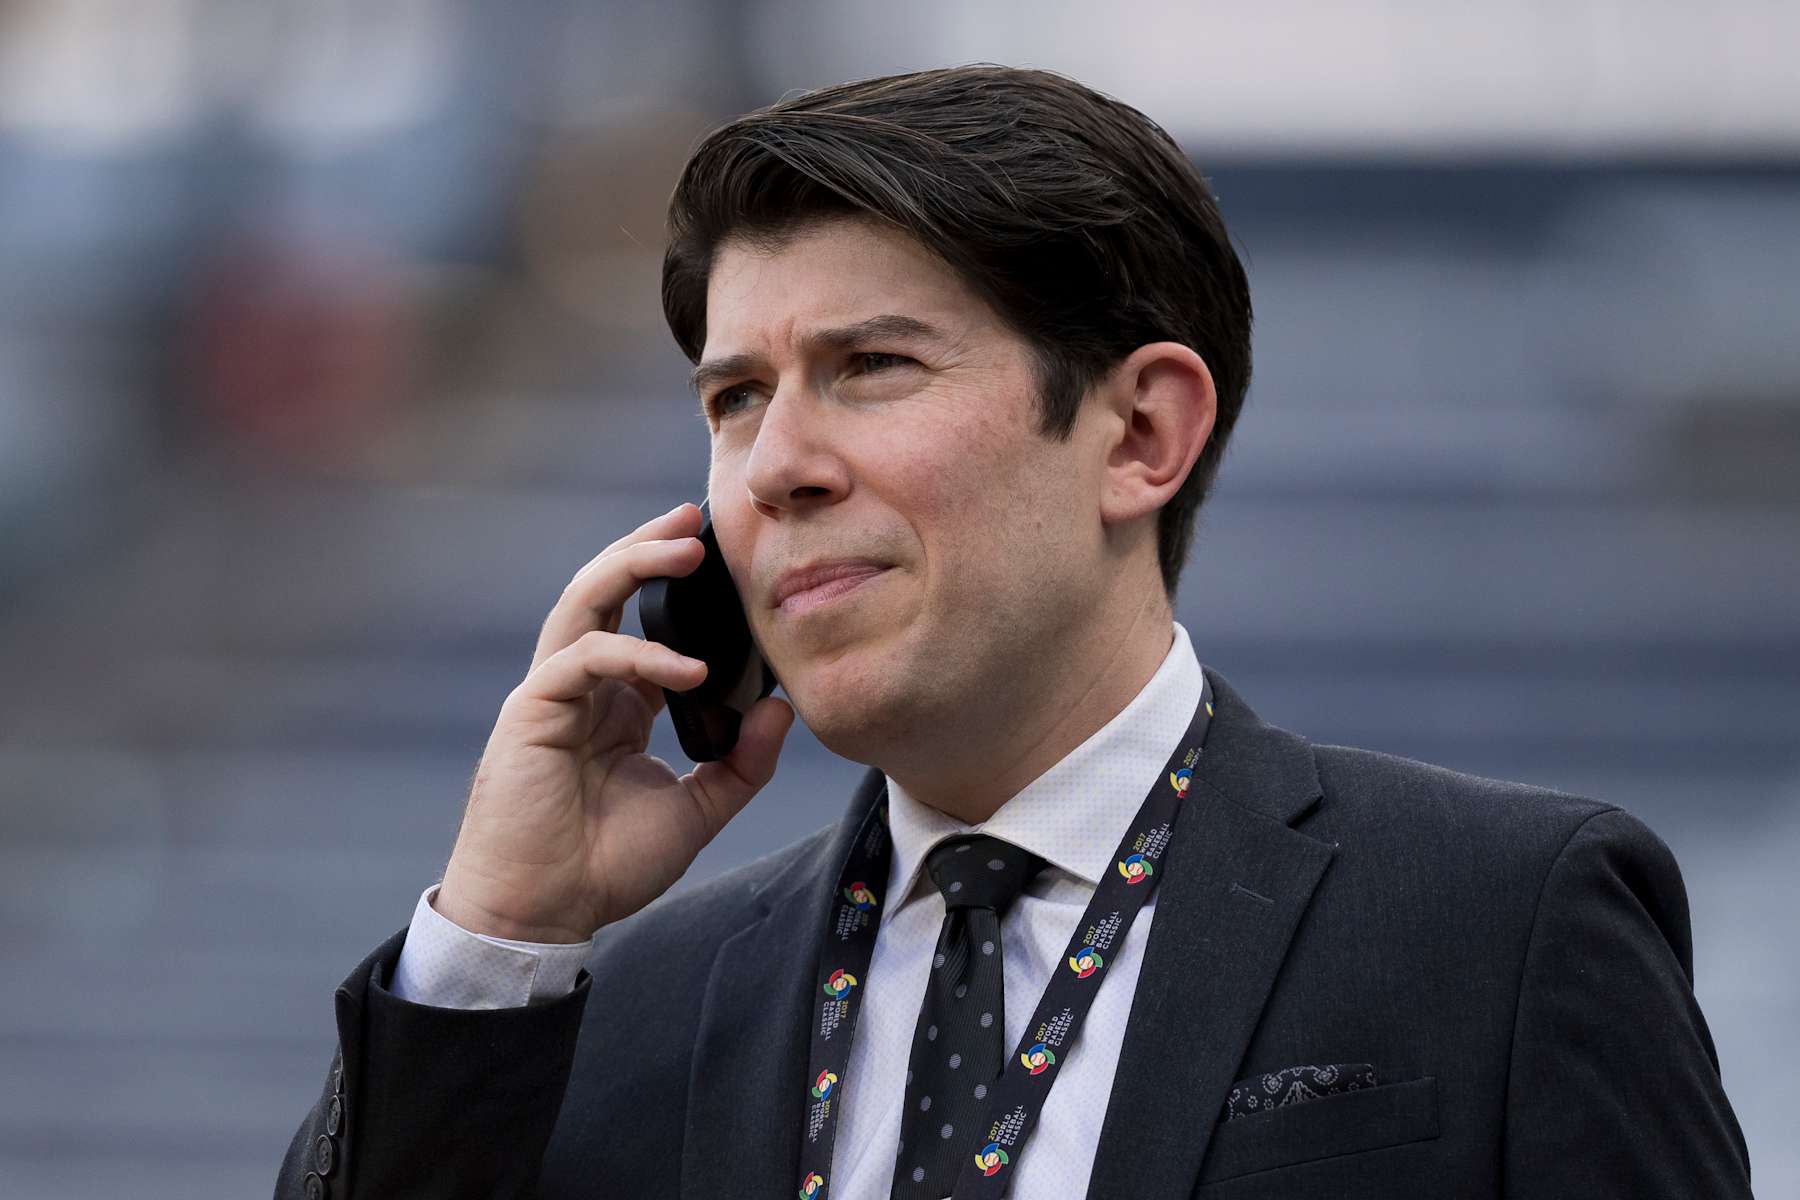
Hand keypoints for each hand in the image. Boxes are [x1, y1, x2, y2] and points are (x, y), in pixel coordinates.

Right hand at [434, 502, 794, 942]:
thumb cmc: (607, 866)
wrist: (545, 912)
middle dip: (649, 547)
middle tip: (697, 518)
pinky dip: (636, 653)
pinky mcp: (533, 709)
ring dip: (633, 565)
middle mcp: (584, 687)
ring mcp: (554, 693)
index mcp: (617, 705)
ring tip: (685, 546)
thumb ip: (742, 763)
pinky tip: (687, 670)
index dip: (683, 591)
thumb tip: (780, 710)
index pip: (648, 624)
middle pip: (608, 592)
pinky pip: (585, 657)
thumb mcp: (697, 809)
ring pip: (585, 602)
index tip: (729, 563)